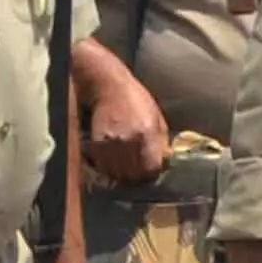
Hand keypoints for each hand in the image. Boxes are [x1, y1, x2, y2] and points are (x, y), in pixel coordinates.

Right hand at [79, 56, 170, 187]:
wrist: (108, 86)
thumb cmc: (135, 99)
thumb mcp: (157, 117)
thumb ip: (161, 142)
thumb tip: (165, 162)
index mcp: (147, 133)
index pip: (151, 169)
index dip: (152, 174)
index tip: (151, 172)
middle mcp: (128, 140)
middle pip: (133, 176)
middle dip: (137, 177)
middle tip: (137, 170)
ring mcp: (110, 143)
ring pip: (116, 174)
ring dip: (121, 174)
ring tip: (124, 165)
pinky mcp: (97, 144)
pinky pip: (103, 166)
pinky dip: (108, 167)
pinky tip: (113, 158)